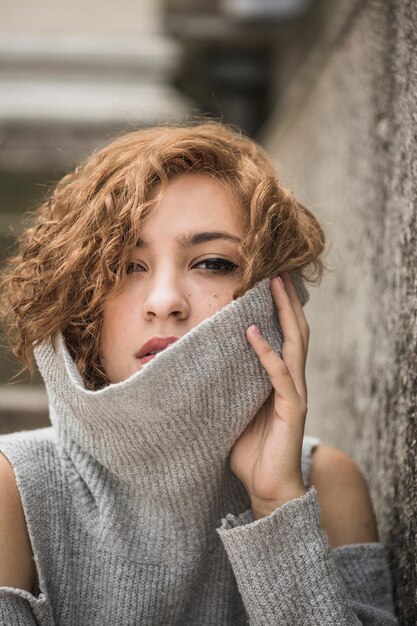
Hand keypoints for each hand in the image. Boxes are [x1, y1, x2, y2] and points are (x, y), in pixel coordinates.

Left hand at [229, 273, 308, 518]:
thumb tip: (198, 367)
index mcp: (279, 380)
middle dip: (287, 301)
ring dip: (284, 313)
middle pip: (295, 331)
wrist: (266, 488)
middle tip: (278, 272)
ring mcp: (294, 394)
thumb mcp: (233, 411)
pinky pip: (279, 375)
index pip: (284, 336)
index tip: (269, 282)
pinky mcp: (292, 410)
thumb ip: (226, 388)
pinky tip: (253, 333)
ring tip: (274, 286)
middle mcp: (292, 381)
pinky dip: (267, 352)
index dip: (279, 309)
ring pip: (295, 344)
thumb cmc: (249, 451)